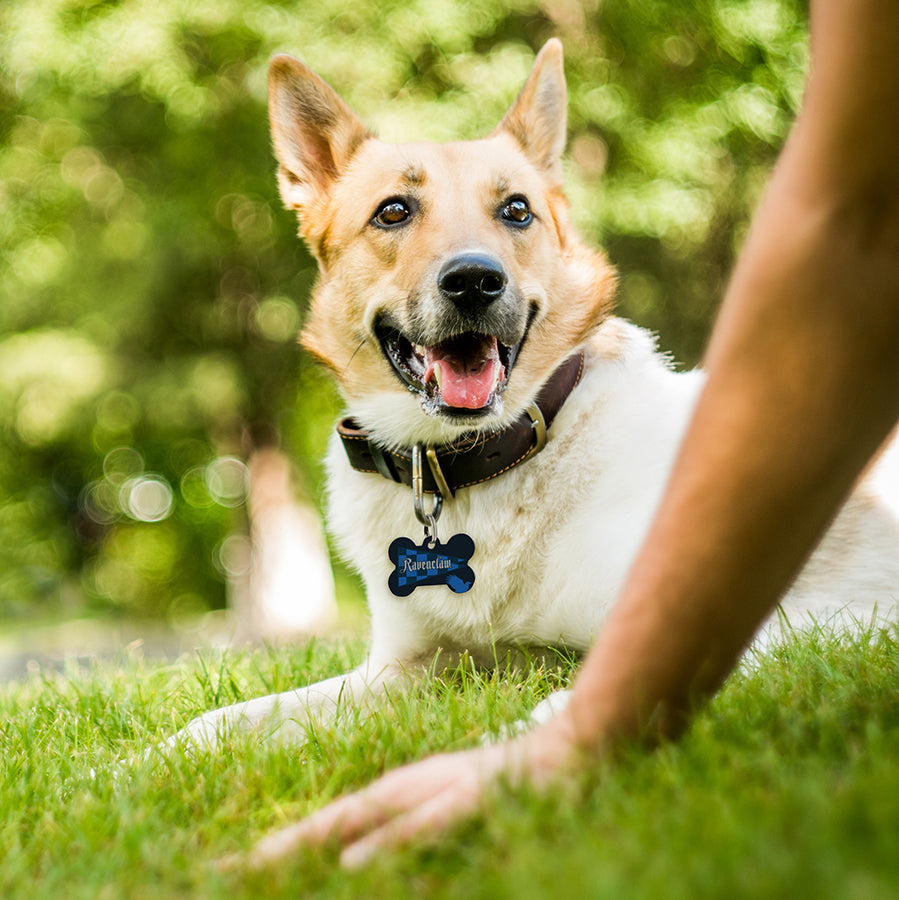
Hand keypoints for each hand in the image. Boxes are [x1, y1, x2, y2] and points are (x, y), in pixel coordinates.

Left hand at [229, 713, 577, 870]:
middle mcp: (406, 793)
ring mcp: (433, 794)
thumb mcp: (453, 810)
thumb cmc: (507, 784)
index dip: (280, 850)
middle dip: (274, 852)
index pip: (328, 827)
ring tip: (257, 866)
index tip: (230, 871)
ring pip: (360, 823)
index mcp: (399, 797)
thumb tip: (363, 858)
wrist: (564, 752)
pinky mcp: (465, 799)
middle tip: (216, 873)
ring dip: (309, 845)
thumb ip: (412, 833)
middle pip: (328, 824)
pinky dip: (382, 842)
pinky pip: (418, 826)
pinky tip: (349, 858)